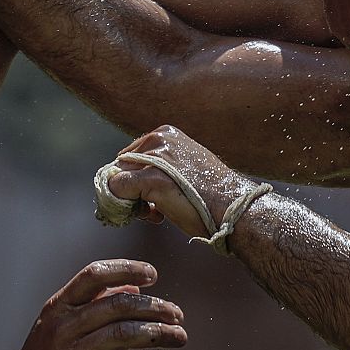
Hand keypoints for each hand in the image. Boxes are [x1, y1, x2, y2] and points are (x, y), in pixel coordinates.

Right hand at [1, 259, 185, 349]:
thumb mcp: (63, 322)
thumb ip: (97, 302)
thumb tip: (136, 287)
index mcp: (59, 306)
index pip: (94, 275)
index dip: (126, 269)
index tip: (153, 274)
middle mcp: (62, 329)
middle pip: (117, 305)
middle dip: (154, 306)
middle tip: (177, 314)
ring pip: (122, 335)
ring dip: (158, 333)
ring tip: (179, 336)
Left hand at [109, 125, 259, 238]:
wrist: (233, 209)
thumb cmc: (213, 195)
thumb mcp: (186, 167)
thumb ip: (162, 166)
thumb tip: (133, 181)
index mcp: (166, 133)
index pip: (130, 156)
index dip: (136, 180)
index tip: (152, 197)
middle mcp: (158, 139)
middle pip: (121, 167)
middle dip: (131, 191)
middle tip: (151, 209)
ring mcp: (154, 158)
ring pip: (117, 180)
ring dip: (129, 201)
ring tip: (155, 213)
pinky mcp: (150, 179)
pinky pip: (116, 191)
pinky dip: (122, 206)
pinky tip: (152, 216)